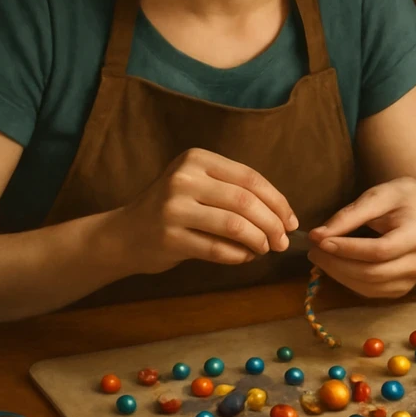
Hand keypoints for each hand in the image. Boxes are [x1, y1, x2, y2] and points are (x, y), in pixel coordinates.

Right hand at [114, 148, 297, 273]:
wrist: (124, 234)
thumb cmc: (173, 210)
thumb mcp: (199, 186)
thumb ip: (235, 192)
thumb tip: (284, 216)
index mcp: (196, 159)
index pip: (250, 178)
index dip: (277, 201)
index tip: (292, 221)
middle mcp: (184, 178)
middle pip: (245, 201)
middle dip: (272, 224)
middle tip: (283, 242)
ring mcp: (173, 208)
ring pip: (234, 225)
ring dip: (258, 241)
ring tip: (265, 250)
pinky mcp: (169, 238)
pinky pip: (218, 249)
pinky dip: (239, 256)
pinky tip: (245, 257)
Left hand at [306, 177, 415, 297]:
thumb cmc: (402, 200)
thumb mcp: (378, 196)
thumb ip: (349, 215)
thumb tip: (317, 236)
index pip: (379, 250)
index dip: (347, 249)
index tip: (321, 241)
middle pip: (373, 273)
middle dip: (337, 264)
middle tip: (313, 250)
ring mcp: (412, 279)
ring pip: (369, 287)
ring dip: (339, 275)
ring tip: (320, 257)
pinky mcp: (402, 289)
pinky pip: (371, 292)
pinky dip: (348, 282)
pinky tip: (336, 267)